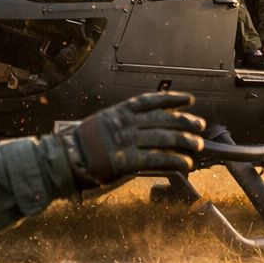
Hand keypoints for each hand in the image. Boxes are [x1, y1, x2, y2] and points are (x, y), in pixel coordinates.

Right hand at [70, 92, 205, 186]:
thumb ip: (122, 122)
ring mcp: (127, 141)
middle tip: (200, 125)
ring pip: (163, 138)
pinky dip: (173, 161)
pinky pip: (156, 159)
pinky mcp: (126, 160)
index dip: (173, 99)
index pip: (152, 101)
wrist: (64, 159)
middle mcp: (126, 123)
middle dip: (185, 121)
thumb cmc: (80, 144)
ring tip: (197, 145)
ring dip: (184, 141)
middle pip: (163, 119)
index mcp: (119, 111)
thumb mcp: (101, 123)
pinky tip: (184, 163)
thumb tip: (144, 126)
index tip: (188, 100)